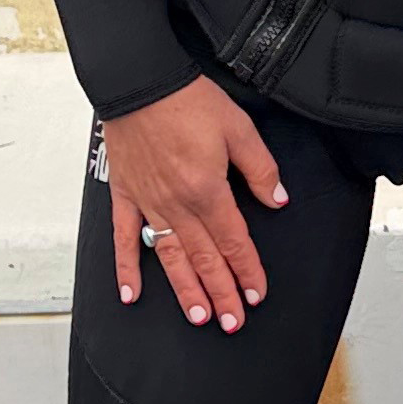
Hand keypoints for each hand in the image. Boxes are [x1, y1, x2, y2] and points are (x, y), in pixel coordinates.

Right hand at [99, 78, 287, 331]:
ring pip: (170, 257)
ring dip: (185, 290)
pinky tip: (131, 294)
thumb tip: (277, 200)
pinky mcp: (125, 195)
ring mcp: (148, 203)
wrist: (139, 81)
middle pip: (204, 258)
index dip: (248, 270)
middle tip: (233, 323)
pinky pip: (125, 239)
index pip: (234, 241)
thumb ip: (260, 169)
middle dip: (222, 293)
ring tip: (199, 316)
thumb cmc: (188, 99)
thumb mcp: (239, 128)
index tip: (257, 294)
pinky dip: (127, 268)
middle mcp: (177, 204)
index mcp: (207, 190)